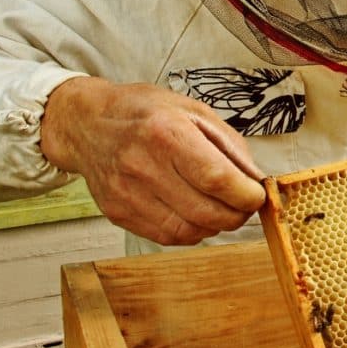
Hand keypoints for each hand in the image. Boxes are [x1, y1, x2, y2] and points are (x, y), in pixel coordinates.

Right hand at [41, 77, 265, 244]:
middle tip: (245, 205)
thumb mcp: (194, 111)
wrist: (88, 124)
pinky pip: (167, 236)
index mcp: (166, 132)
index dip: (246, 195)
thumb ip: (230, 146)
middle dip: (237, 215)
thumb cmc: (144, 112)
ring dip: (215, 226)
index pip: (216, 178)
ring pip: (188, 231)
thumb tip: (256, 180)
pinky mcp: (118, 213)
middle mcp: (143, 165)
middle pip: (205, 211)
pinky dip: (191, 231)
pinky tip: (196, 213)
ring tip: (221, 208)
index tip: (258, 195)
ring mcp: (127, 193)